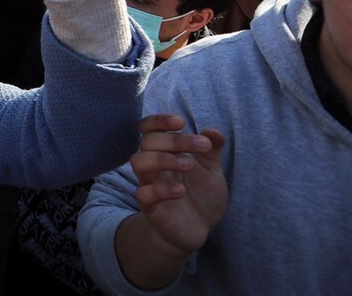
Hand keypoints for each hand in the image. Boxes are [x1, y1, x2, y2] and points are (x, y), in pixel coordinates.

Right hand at [129, 114, 227, 256]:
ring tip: (190, 165)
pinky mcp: (151, 208)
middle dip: (175, 140)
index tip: (181, 122)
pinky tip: (181, 191)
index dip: (158, 121)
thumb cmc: (201, 195)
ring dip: (164, 159)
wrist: (199, 230)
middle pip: (147, 142)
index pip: (148, 129)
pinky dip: (161, 189)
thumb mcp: (212, 170)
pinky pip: (143, 194)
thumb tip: (213, 131)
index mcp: (163, 152)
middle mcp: (153, 167)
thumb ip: (212, 149)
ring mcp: (150, 186)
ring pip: (138, 162)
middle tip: (202, 147)